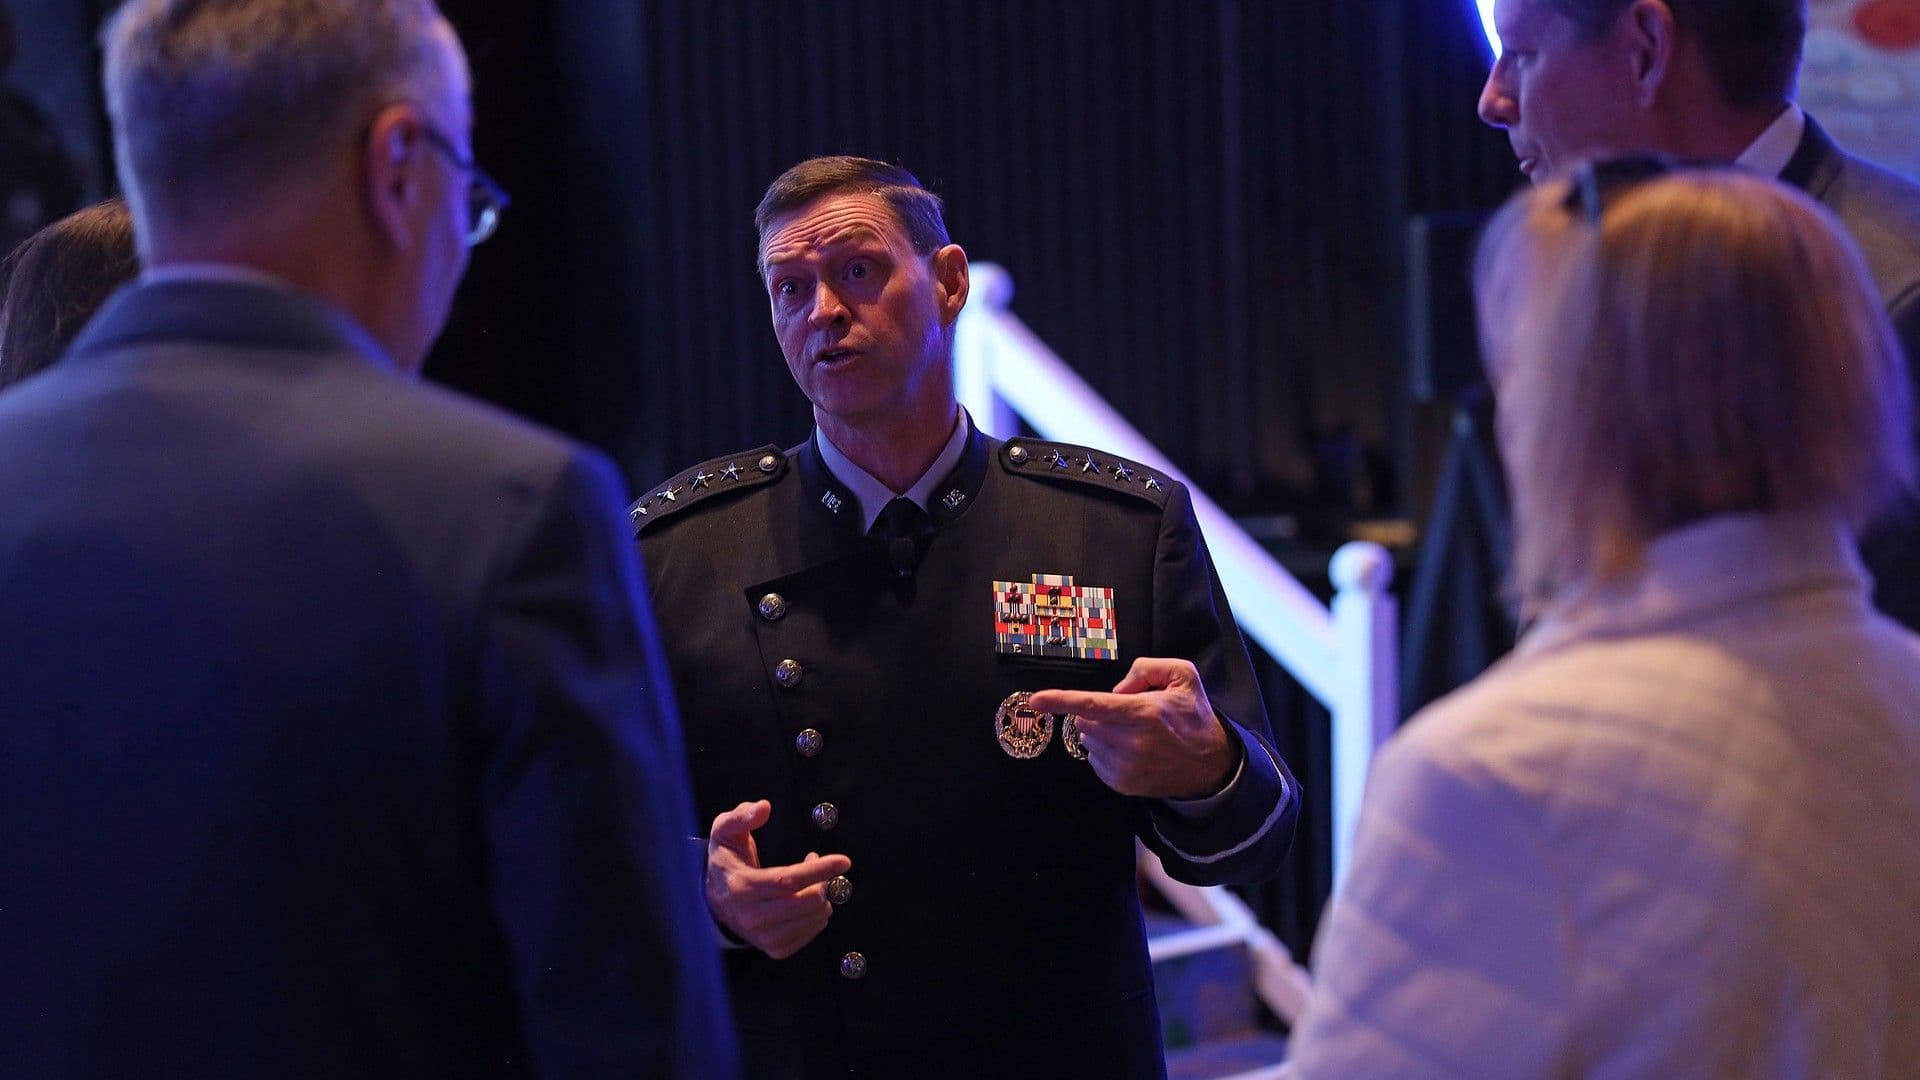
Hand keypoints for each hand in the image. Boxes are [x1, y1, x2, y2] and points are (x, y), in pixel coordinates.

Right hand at [706, 800, 851, 959]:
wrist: (715, 899)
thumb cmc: (727, 860)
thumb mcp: (725, 831)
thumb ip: (742, 816)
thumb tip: (764, 807)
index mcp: (741, 888)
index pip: (787, 881)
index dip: (819, 870)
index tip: (844, 860)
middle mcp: (752, 917)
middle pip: (806, 902)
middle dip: (825, 881)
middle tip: (822, 866)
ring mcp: (763, 937)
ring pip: (813, 919)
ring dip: (822, 896)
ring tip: (811, 882)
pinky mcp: (775, 949)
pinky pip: (811, 932)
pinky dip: (817, 914)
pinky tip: (807, 899)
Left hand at [1028, 657, 1235, 799]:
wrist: (1210, 765)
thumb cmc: (1193, 715)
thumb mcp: (1182, 675)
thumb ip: (1146, 668)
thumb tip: (1117, 688)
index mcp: (1144, 713)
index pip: (1093, 704)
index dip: (1060, 700)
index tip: (1035, 699)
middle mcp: (1132, 742)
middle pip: (1086, 720)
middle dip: (1096, 712)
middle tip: (1127, 712)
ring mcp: (1126, 767)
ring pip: (1088, 740)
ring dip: (1100, 732)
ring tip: (1132, 732)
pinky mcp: (1122, 784)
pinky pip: (1094, 760)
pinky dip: (1104, 750)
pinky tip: (1130, 749)